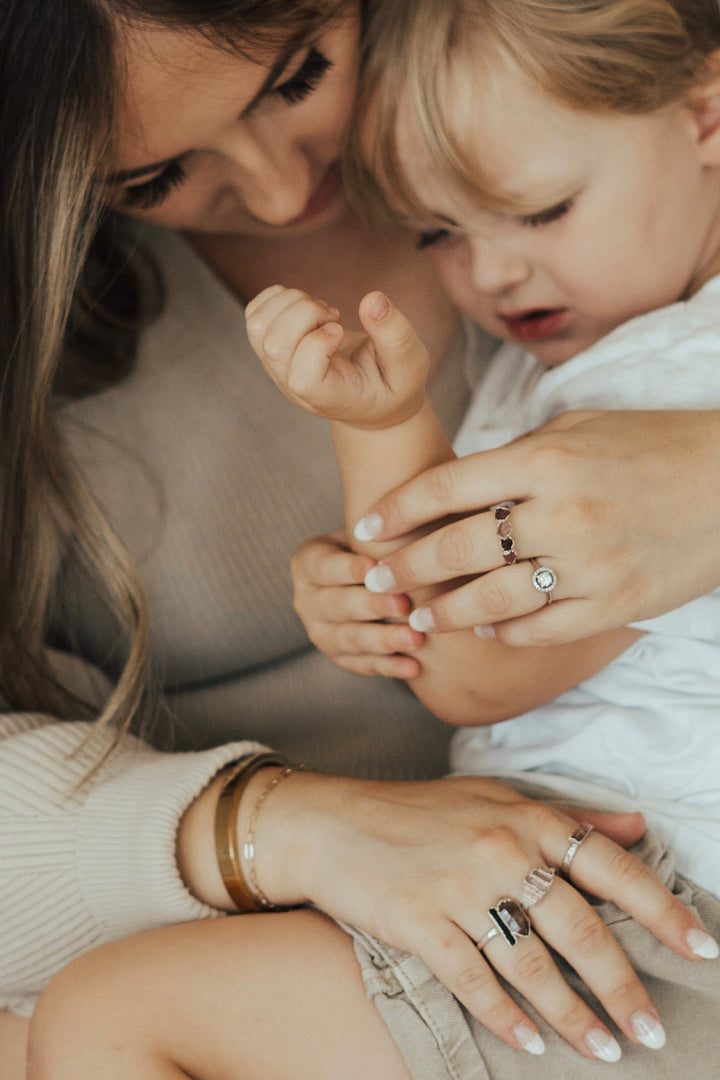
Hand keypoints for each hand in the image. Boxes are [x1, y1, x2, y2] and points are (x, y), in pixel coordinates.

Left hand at [245, 285, 429, 427]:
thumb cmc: (392, 384)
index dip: (318, 344)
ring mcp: (277, 369)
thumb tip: (374, 300)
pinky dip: (279, 297)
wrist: (370, 398)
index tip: (341, 332)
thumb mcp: (409, 365)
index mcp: (327, 398)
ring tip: (321, 311)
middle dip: (307, 313)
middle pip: (274, 344)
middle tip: (334, 316)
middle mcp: (293, 386)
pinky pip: (254, 314)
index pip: (302, 377)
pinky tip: (308, 306)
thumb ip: (396, 336)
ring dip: (292, 302)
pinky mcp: (270, 348)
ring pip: (258, 325)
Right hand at [257, 771, 717, 1060]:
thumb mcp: (496, 798)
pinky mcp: (418, 921)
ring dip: (573, 1017)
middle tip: (652, 1031)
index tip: (701, 947)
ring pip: (532, 965)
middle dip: (622, 986)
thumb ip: (567, 816)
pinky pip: (473, 981)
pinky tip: (531, 1045)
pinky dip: (506, 1017)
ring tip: (605, 1051)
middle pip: (578, 929)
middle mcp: (500, 849)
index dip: (661, 909)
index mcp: (526, 817)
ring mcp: (458, 886)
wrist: (331, 821)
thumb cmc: (418, 811)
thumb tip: (635, 826)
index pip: (610, 866)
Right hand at [291, 532, 423, 677]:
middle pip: (336, 605)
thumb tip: (413, 515)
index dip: (348, 568)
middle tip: (403, 603)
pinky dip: (389, 667)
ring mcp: (320, 633)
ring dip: (383, 640)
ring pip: (349, 640)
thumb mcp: (368, 532)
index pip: (323, 566)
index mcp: (308, 563)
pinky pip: (363, 665)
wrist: (370, 579)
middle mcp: (306, 600)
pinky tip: (413, 667)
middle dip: (371, 605)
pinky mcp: (340, 658)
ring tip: (416, 639)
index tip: (375, 566)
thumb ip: (380, 529)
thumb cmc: (376, 546)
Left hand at [350, 409, 719, 644]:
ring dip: (446, 613)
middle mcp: (561, 511)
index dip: (396, 510)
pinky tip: (485, 632)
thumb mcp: (579, 427)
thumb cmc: (652, 446)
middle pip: (457, 548)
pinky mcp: (615, 603)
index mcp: (545, 458)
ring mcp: (589, 563)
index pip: (447, 486)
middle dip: (405, 568)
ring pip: (492, 600)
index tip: (365, 528)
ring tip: (420, 618)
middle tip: (376, 581)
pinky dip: (506, 634)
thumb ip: (517, 457)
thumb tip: (459, 489)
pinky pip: (542, 629)